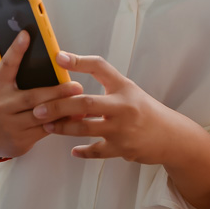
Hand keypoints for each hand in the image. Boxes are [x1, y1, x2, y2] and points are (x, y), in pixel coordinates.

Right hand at [0, 31, 83, 157]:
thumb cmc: (6, 103)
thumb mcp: (5, 87)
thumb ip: (21, 73)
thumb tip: (51, 56)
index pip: (7, 65)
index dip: (16, 49)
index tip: (27, 34)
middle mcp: (2, 104)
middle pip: (32, 96)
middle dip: (56, 92)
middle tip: (76, 86)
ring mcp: (11, 124)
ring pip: (42, 115)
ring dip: (63, 108)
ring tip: (80, 101)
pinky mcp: (21, 139)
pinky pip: (46, 130)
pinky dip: (62, 123)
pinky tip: (75, 116)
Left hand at [33, 50, 180, 162]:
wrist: (171, 136)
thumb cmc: (145, 110)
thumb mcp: (128, 90)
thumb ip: (105, 84)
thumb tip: (75, 76)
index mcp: (123, 87)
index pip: (99, 67)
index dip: (78, 61)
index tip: (58, 57)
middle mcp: (123, 106)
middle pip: (85, 103)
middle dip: (59, 105)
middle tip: (38, 108)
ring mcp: (122, 129)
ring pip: (85, 128)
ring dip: (63, 128)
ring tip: (47, 126)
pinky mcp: (122, 149)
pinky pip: (96, 151)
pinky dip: (83, 151)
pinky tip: (73, 150)